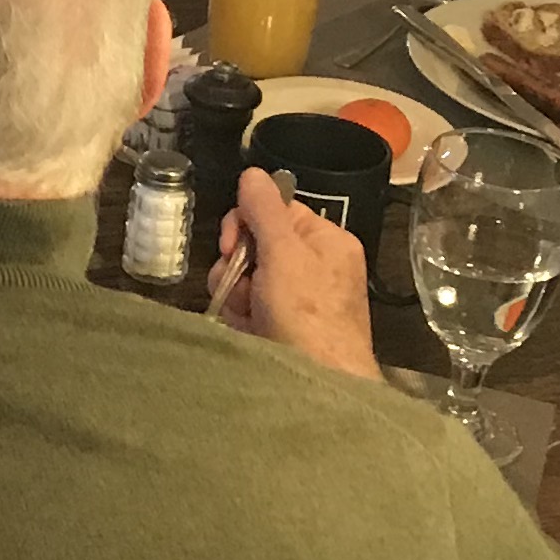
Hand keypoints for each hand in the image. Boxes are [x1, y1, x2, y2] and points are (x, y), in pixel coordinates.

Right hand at [207, 169, 381, 382]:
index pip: (274, 211)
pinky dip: (242, 318)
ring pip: (246, 278)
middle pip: (255, 245)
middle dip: (238, 266)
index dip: (246, 224)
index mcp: (327, 242)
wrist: (319, 387)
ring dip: (236, 294)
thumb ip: (264, 209)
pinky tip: (249, 332)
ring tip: (249, 316)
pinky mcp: (283, 328)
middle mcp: (314, 267)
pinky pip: (249, 308)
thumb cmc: (308, 316)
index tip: (233, 246)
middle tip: (244, 288)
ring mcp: (298, 301)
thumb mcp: (284, 253)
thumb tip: (253, 172)